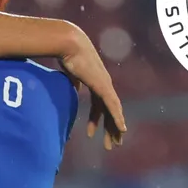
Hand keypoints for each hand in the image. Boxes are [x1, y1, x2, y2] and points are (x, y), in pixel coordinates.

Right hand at [58, 26, 125, 149]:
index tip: (92, 133)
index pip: (98, 105)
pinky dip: (117, 118)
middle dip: (109, 127)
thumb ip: (72, 84)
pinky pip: (112, 106)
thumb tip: (71, 91)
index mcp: (94, 82)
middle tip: (111, 143)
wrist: (68, 44)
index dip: (96, 119)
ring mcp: (105, 85)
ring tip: (116, 143)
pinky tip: (122, 129)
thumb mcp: (68, 74)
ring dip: (115, 128)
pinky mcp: (103, 86)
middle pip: (108, 111)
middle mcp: (104, 85)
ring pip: (113, 112)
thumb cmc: (65, 55)